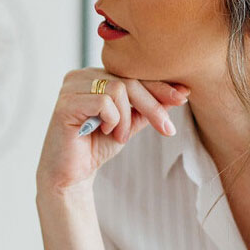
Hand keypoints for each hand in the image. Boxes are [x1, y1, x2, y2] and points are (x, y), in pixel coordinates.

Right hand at [36, 69, 188, 196]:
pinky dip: (112, 120)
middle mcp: (82, 75)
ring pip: (118, 90)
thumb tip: (180, 93)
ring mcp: (71, 87)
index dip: (159, 86)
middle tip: (166, 128)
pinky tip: (104, 132)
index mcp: (96, 75)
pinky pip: (103, 102)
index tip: (183, 96)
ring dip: (126, 118)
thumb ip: (148, 107)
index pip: (132, 75)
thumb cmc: (96, 146)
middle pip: (128, 81)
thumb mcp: (129, 123)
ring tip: (119, 136)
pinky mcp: (65, 103)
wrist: (71, 175)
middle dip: (153, 105)